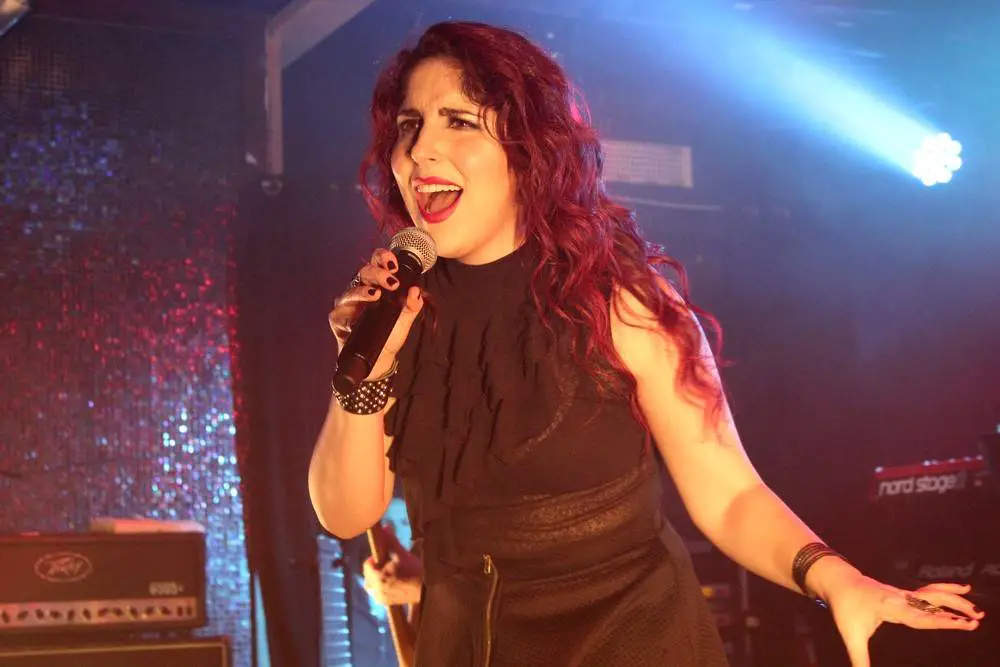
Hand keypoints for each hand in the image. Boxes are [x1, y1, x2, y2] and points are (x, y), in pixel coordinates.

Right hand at [328, 247, 424, 377]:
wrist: (379, 358)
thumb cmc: (389, 334)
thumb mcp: (405, 320)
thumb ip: (412, 305)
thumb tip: (416, 291)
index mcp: (375, 284)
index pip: (376, 264)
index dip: (382, 258)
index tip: (393, 264)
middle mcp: (359, 290)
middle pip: (363, 273)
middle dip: (377, 274)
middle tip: (391, 281)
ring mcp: (347, 305)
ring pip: (350, 292)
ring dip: (362, 292)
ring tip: (375, 294)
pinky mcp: (338, 320)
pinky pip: (339, 313)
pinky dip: (348, 314)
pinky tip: (356, 316)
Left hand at [363, 525, 423, 606]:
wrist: (426, 590)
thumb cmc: (414, 571)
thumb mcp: (402, 554)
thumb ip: (391, 541)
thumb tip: (384, 527)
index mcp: (378, 577)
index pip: (367, 565)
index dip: (374, 559)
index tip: (384, 556)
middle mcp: (377, 589)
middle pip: (368, 576)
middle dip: (374, 569)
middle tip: (387, 564)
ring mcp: (381, 598)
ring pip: (372, 585)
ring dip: (377, 578)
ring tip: (389, 573)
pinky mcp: (387, 603)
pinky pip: (378, 594)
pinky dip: (381, 587)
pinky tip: (392, 583)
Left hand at [822, 568, 982, 666]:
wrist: (839, 582)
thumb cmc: (845, 609)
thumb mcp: (851, 636)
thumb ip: (860, 660)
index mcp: (890, 607)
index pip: (919, 616)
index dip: (940, 620)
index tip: (961, 623)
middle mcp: (900, 598)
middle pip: (931, 603)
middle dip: (954, 610)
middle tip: (976, 619)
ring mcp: (904, 594)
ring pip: (933, 594)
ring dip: (955, 600)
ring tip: (977, 611)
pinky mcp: (905, 593)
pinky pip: (929, 591)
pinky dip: (947, 590)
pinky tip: (963, 590)